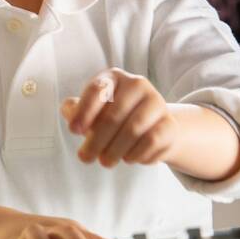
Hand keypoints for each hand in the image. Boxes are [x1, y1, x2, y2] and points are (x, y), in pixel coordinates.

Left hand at [61, 67, 178, 167]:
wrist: (150, 128)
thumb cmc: (112, 118)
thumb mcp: (91, 112)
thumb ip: (75, 111)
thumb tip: (69, 110)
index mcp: (114, 77)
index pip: (97, 90)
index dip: (83, 112)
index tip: (74, 131)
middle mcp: (138, 84)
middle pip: (114, 116)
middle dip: (96, 141)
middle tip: (85, 158)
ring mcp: (157, 103)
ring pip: (133, 130)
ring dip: (115, 151)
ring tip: (105, 161)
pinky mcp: (170, 123)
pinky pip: (152, 142)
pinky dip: (136, 154)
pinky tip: (128, 158)